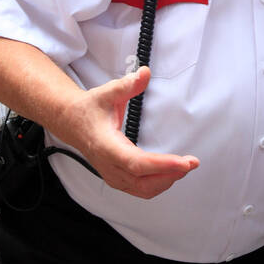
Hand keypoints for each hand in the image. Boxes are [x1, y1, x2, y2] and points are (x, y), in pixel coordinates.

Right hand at [52, 67, 199, 198]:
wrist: (72, 123)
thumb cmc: (89, 110)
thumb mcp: (107, 93)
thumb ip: (127, 84)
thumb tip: (145, 73)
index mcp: (107, 146)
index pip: (137, 163)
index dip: (162, 165)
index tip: (184, 163)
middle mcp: (109, 165)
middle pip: (144, 182)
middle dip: (171, 174)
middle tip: (191, 163)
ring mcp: (112, 175)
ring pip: (143, 190)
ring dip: (166, 181)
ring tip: (184, 167)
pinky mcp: (117, 178)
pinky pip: (140, 190)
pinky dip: (158, 184)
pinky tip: (170, 174)